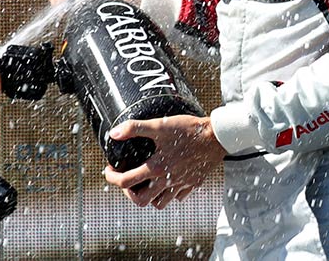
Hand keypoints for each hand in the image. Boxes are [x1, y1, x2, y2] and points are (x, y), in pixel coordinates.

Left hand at [102, 115, 225, 209]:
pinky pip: (178, 196)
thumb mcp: (160, 125)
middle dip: (129, 193)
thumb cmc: (189, 130)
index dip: (112, 178)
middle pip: (141, 201)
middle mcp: (167, 181)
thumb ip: (135, 128)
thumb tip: (114, 133)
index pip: (125, 182)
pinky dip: (170, 192)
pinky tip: (169, 179)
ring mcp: (181, 184)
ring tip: (146, 182)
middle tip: (127, 180)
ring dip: (149, 196)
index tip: (110, 170)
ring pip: (160, 203)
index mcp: (156, 168)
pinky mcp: (193, 183)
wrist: (218, 136)